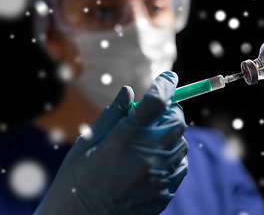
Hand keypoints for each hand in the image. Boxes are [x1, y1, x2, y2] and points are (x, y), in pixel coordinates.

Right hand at [35, 71, 188, 214]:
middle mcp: (147, 155)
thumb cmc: (77, 181)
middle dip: (170, 111)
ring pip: (182, 142)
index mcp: (124, 138)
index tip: (168, 78)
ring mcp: (159, 175)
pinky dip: (173, 155)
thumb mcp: (87, 143)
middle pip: (177, 121)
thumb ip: (112, 115)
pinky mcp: (165, 191)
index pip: (156, 102)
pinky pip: (181, 164)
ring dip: (171, 134)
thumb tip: (129, 92)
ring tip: (151, 139)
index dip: (165, 84)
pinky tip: (155, 160)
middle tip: (155, 113)